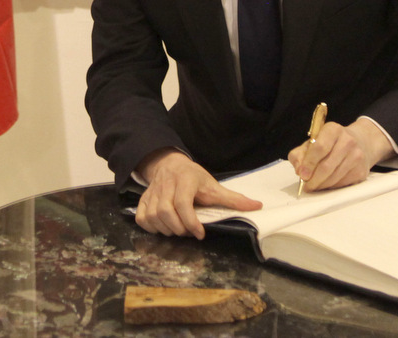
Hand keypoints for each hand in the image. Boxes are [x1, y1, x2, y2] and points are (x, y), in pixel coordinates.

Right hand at [135, 149, 260, 238]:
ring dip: (165, 229)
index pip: (182, 203)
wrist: (170, 163)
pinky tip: (162, 229)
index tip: (200, 234)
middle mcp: (166, 184)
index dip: (191, 222)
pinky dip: (150, 227)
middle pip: (164, 211)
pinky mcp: (143, 198)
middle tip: (188, 232)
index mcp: (185, 179)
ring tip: (178, 231)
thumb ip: (233, 199)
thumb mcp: (214, 185)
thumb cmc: (194, 177)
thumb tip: (257, 206)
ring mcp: (152, 192)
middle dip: (178, 228)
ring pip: (152, 216)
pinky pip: (141, 217)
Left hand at [288, 119, 391, 191]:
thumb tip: (299, 170)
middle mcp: (348, 141)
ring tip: (315, 185)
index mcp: (333, 129)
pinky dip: (331, 186)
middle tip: (307, 185)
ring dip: (321, 185)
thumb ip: (300, 154)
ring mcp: (357, 156)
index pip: (319, 147)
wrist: (361, 143)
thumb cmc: (331, 143)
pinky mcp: (361, 171)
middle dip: (314, 179)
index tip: (302, 174)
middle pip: (327, 166)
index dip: (309, 163)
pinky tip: (327, 183)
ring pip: (334, 177)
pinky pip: (342, 183)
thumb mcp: (313, 142)